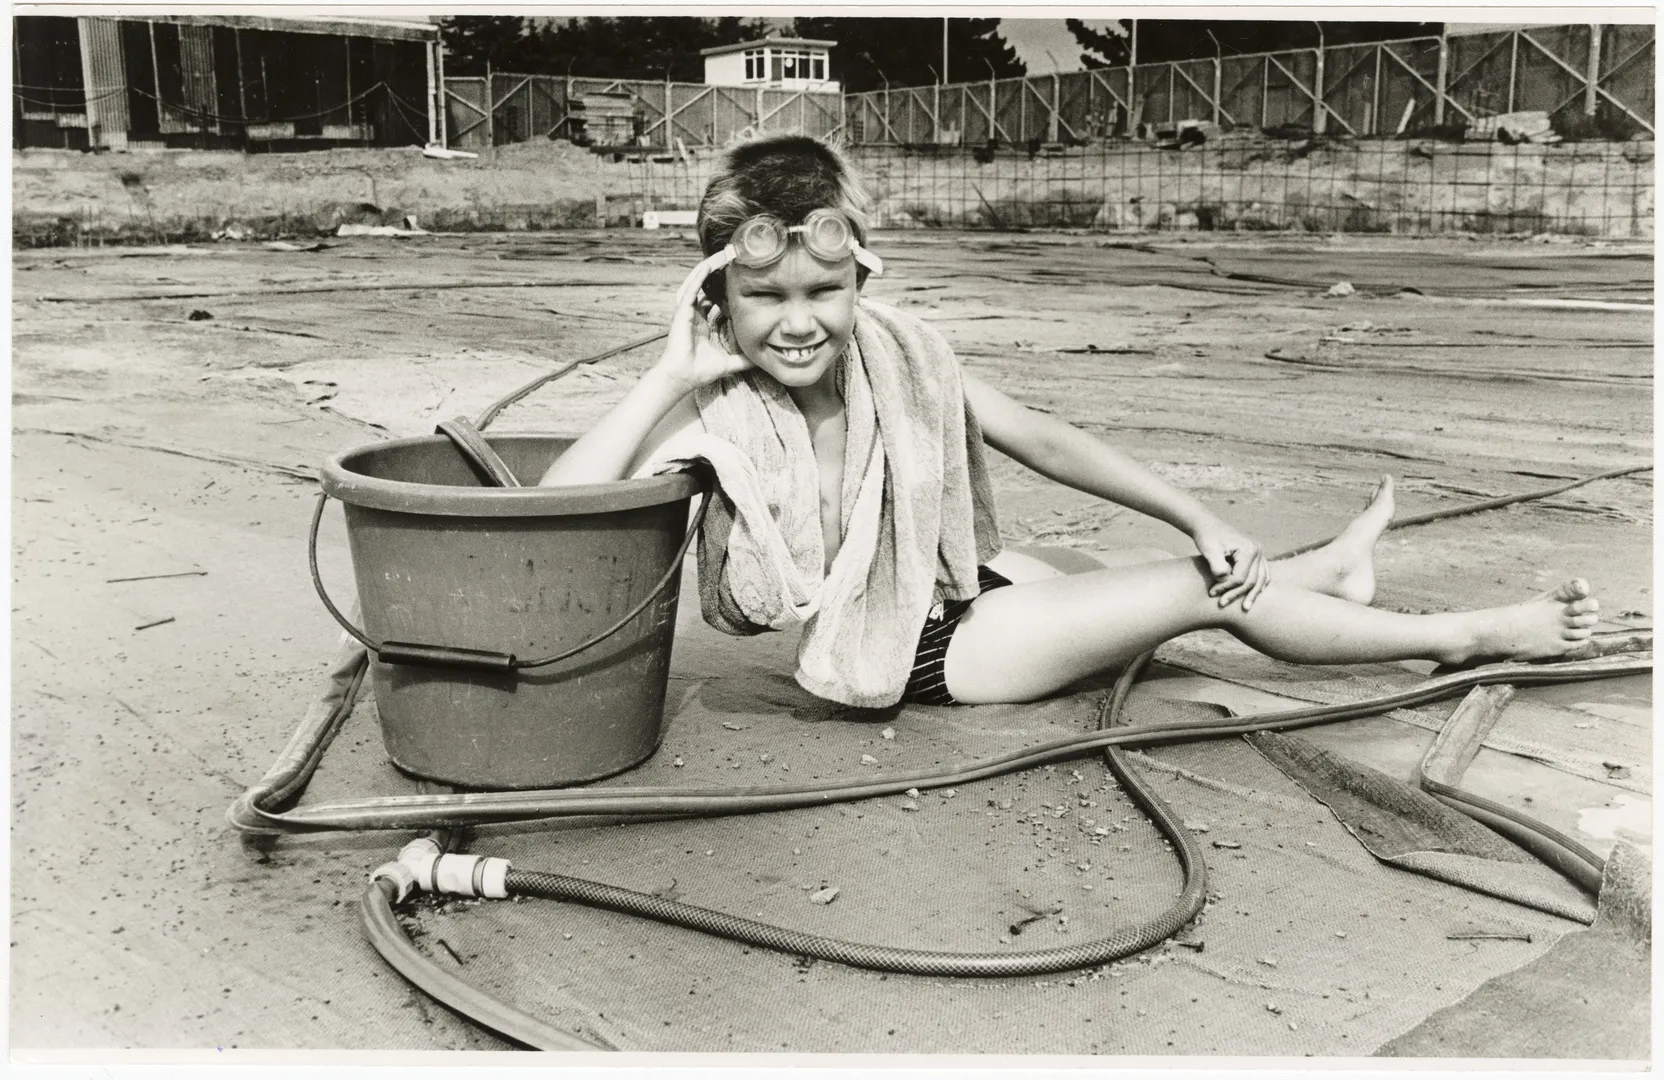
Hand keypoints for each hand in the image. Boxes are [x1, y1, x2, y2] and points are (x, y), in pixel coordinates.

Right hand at [655, 251, 753, 392]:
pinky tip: (708, 265)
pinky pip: (691, 290)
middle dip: (718, 273)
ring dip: (709, 269)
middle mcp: (695, 315)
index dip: (725, 289)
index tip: (739, 278)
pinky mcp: (682, 312)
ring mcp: (687, 312)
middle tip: (732, 259)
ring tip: (722, 255)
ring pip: (698, 283)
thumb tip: (761, 361)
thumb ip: (743, 360)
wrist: (683, 377)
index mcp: (704, 324)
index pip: (714, 300)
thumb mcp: (729, 362)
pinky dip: (699, 277)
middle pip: (707, 287)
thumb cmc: (700, 371)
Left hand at [1190, 515, 1270, 611]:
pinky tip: (1253, 595)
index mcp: (1248, 549)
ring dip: (1252, 594)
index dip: (1226, 588)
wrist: (1207, 526)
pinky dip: (1259, 585)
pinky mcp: (1256, 556)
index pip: (1241, 578)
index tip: (1212, 593)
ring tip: (1244, 608)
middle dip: (1236, 594)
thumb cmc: (1207, 538)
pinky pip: (1262, 574)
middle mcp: (1257, 551)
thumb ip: (1218, 566)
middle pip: (1252, 581)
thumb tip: (1226, 580)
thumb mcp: (1209, 551)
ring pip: (1260, 580)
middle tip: (1221, 604)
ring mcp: (1259, 553)